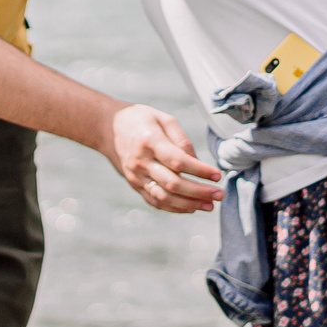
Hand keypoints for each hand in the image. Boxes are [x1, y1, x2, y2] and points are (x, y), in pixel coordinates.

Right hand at [107, 103, 221, 212]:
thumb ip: (181, 140)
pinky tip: (191, 208)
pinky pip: (154, 201)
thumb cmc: (140, 120)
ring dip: (188, 205)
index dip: (199, 170)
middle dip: (199, 192)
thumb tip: (197, 162)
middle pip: (172, 184)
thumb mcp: (163, 119)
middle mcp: (141, 162)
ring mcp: (136, 176)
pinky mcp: (134, 184)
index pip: (177, 161)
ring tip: (209, 206)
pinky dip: (174, 208)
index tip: (217, 175)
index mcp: (149, 142)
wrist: (107, 128)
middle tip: (220, 195)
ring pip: (163, 198)